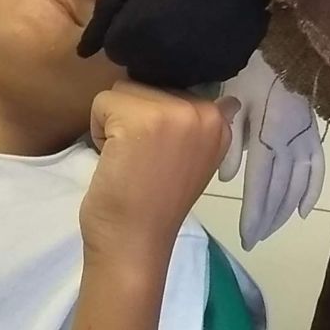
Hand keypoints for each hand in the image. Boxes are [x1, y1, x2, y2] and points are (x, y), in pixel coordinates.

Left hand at [78, 0, 268, 89]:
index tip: (141, 17)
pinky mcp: (219, 74)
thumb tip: (83, 52)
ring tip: (184, 29)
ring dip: (171, 60)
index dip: (127, 34)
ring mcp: (191, 73)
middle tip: (163, 23)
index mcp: (133, 40)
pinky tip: (204, 36)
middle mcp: (159, 65)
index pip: (117, 53)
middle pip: (142, 70)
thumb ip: (102, 19)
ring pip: (170, 77)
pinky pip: (199, 75)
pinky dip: (198, 61)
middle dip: (146, 51)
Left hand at [81, 82, 235, 255]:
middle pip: (149, 83)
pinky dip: (99, 131)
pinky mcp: (140, 120)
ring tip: (131, 160)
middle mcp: (204, 110)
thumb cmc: (155, 203)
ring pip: (125, 89)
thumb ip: (200, 124)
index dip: (160, 117)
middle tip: (145, 160)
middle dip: (137, 117)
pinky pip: (103, 102)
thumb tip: (230, 99)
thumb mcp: (195, 156)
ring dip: (117, 122)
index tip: (163, 153)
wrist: (135, 246)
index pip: (174, 85)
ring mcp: (174, 113)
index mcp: (220, 119)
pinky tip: (116, 161)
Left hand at [218, 50, 324, 249]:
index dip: (255, 213)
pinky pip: (317, 166)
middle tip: (256, 239)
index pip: (262, 184)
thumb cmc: (250, 67)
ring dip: (286, 209)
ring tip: (274, 228)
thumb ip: (230, 140)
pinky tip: (303, 210)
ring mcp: (306, 137)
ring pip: (298, 183)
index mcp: (268, 134)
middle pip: (280, 189)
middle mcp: (291, 141)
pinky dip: (312, 190)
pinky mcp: (314, 131)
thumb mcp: (232, 98)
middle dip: (268, 218)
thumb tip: (228, 178)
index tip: (248, 237)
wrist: (281, 42)